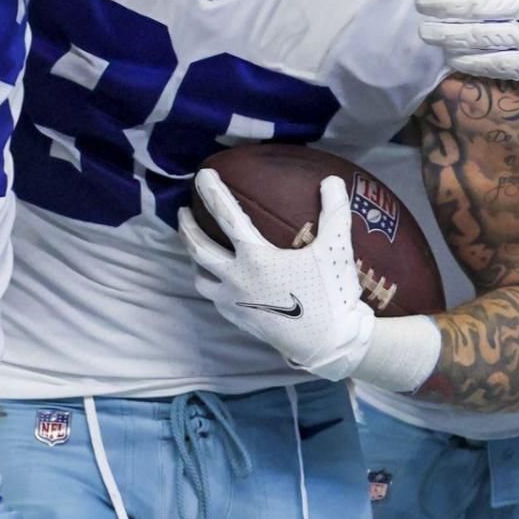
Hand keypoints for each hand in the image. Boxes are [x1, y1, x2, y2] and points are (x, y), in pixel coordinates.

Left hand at [178, 170, 375, 380]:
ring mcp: (235, 302)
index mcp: (256, 257)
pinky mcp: (239, 319)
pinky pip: (214, 297)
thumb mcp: (336, 248)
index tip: (201, 175)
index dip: (212, 192)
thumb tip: (331, 180)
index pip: (226, 216)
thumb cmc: (331, 294)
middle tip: (182, 211)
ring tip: (195, 246)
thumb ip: (334, 211)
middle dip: (186, 227)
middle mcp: (236, 278)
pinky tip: (218, 279)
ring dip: (193, 258)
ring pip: (200, 276)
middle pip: (198, 248)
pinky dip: (211, 282)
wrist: (328, 343)